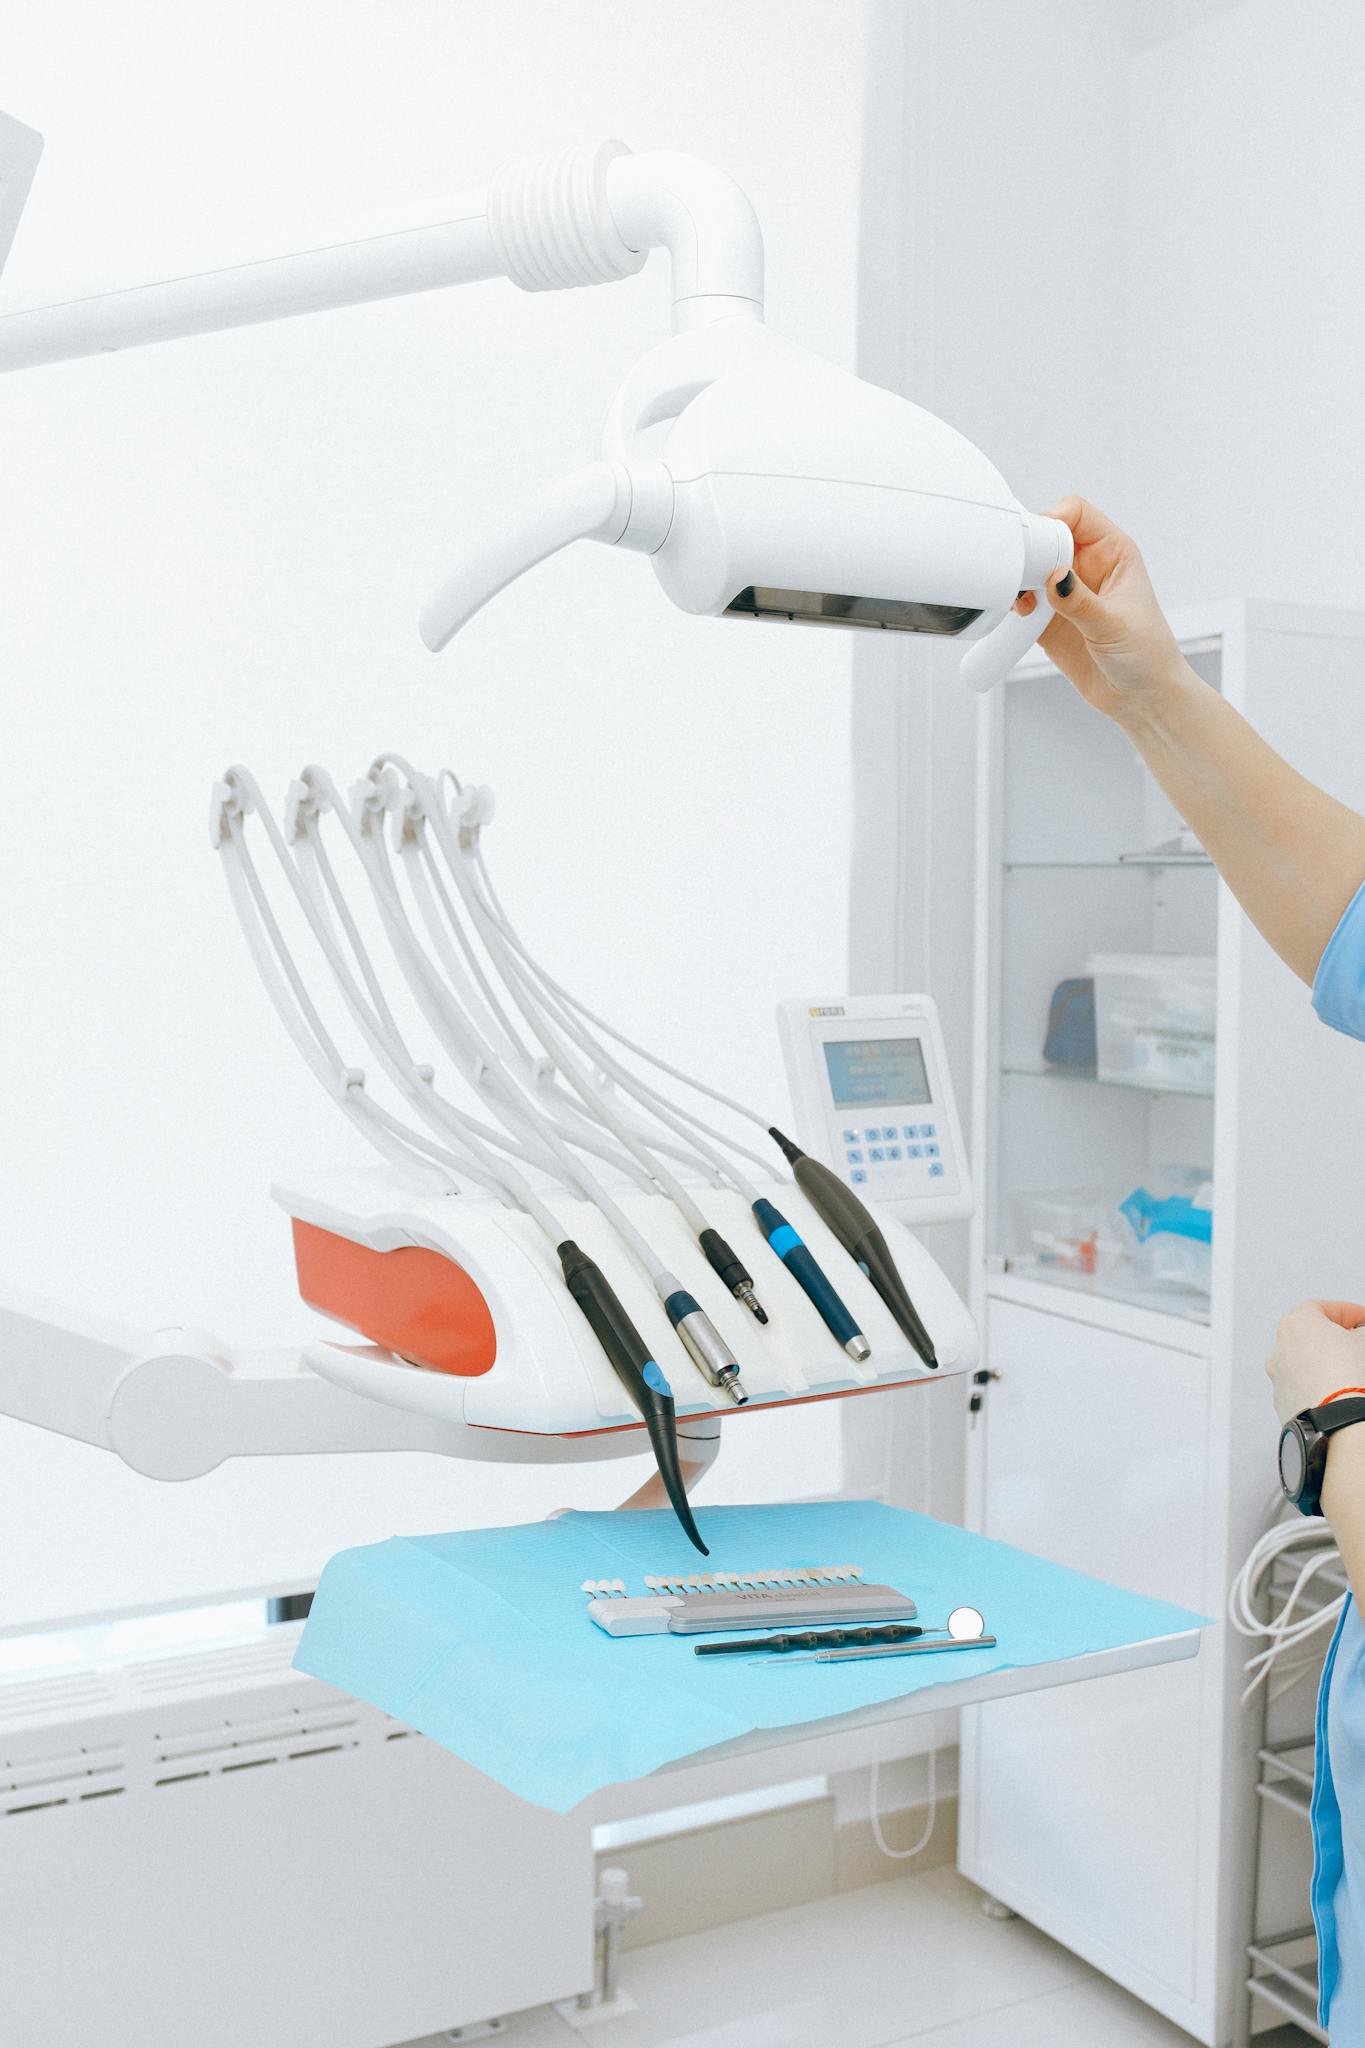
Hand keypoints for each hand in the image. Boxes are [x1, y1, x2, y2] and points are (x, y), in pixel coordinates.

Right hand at [1014, 497, 1193, 726]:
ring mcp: (1067, 593)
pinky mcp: (1050, 619)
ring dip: (1019, 579)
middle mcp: (1087, 567)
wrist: (1142, 698)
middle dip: (1029, 551)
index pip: (1076, 514)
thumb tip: (1055, 578)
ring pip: (1031, 568)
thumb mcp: (1115, 625)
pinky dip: (1014, 604)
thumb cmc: (1148, 656)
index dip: (1052, 520)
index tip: (1037, 543)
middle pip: (1046, 537)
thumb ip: (1081, 602)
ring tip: (1021, 600)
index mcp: (1113, 553)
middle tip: (1021, 573)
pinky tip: (1020, 615)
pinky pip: (1023, 600)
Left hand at [1266, 1300, 1364, 1425]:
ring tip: (1352, 1372)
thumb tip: (1360, 1335)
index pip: (1324, 1308)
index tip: (1364, 1320)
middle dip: (1336, 1338)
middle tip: (1357, 1343)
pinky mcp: (1284, 1404)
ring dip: (1326, 1364)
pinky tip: (1340, 1393)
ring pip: (1305, 1364)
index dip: (1349, 1313)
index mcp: (1296, 1323)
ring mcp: (1279, 1378)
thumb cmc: (1348, 1377)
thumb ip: (1362, 1331)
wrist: (1337, 1422)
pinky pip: (1305, 1388)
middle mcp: (1280, 1348)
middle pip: (1310, 1336)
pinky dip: (1320, 1387)